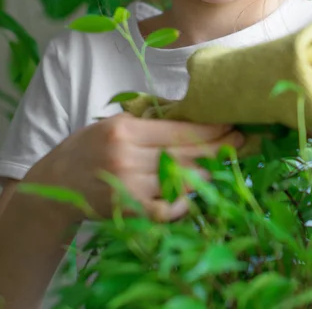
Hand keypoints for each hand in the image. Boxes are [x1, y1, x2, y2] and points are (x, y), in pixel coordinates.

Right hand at [28, 114, 244, 223]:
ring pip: (180, 180)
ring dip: (207, 173)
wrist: (57, 184)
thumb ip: (150, 122)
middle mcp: (128, 158)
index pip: (179, 130)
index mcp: (126, 130)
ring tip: (223, 164)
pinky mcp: (128, 211)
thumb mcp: (115, 123)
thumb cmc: (88, 147)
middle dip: (217, 147)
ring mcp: (128, 187)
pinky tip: (193, 196)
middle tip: (239, 140)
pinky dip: (182, 204)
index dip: (209, 129)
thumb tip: (191, 117)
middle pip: (185, 154)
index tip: (229, 124)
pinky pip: (165, 209)